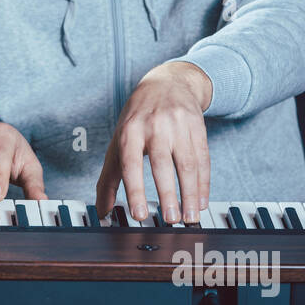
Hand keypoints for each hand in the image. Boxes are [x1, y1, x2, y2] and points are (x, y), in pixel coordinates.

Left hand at [95, 62, 211, 223]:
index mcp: (130, 132)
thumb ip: (108, 179)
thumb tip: (101, 211)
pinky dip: (203, 183)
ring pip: (187, 163)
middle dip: (168, 194)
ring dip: (190, 193)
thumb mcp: (118, 142)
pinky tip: (201, 201)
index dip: (135, 190)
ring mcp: (178, 126)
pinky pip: (203, 159)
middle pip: (162, 164)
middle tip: (170, 220)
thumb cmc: (137, 119)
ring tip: (189, 217)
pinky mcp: (198, 127)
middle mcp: (154, 127)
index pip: (131, 164)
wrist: (166, 83)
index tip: (140, 215)